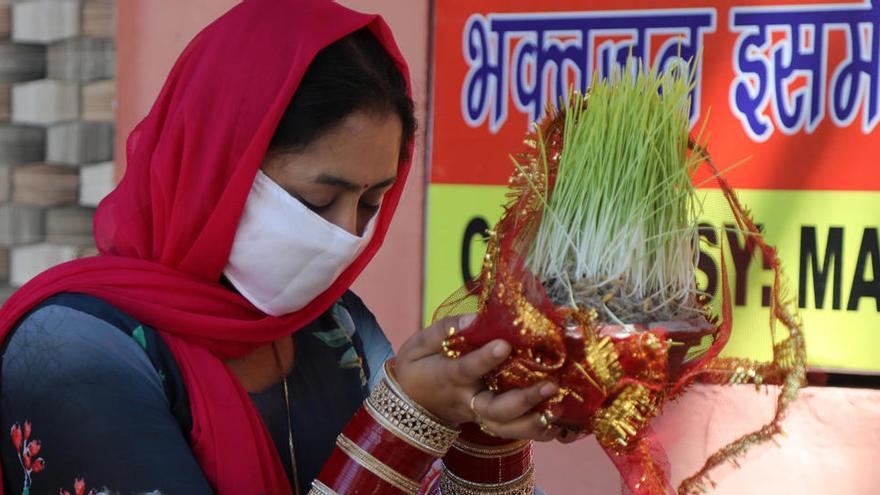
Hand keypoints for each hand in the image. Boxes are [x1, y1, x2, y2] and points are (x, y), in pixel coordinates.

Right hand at [393, 314, 561, 440]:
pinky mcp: (487, 420)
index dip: (485, 359)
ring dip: (534, 421)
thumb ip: (444, 330)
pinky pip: (511, 432)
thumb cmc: (417, 366)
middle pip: (495, 408)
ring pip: (505, 427)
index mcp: (447, 376)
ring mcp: (477, 413)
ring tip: (558, 407)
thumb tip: (474, 318)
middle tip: (550, 385)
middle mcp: (466, 399)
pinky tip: (556, 422)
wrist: (409, 401)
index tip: (504, 344)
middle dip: (524, 400)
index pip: (467, 369)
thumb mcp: (418, 343)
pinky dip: (535, 432)